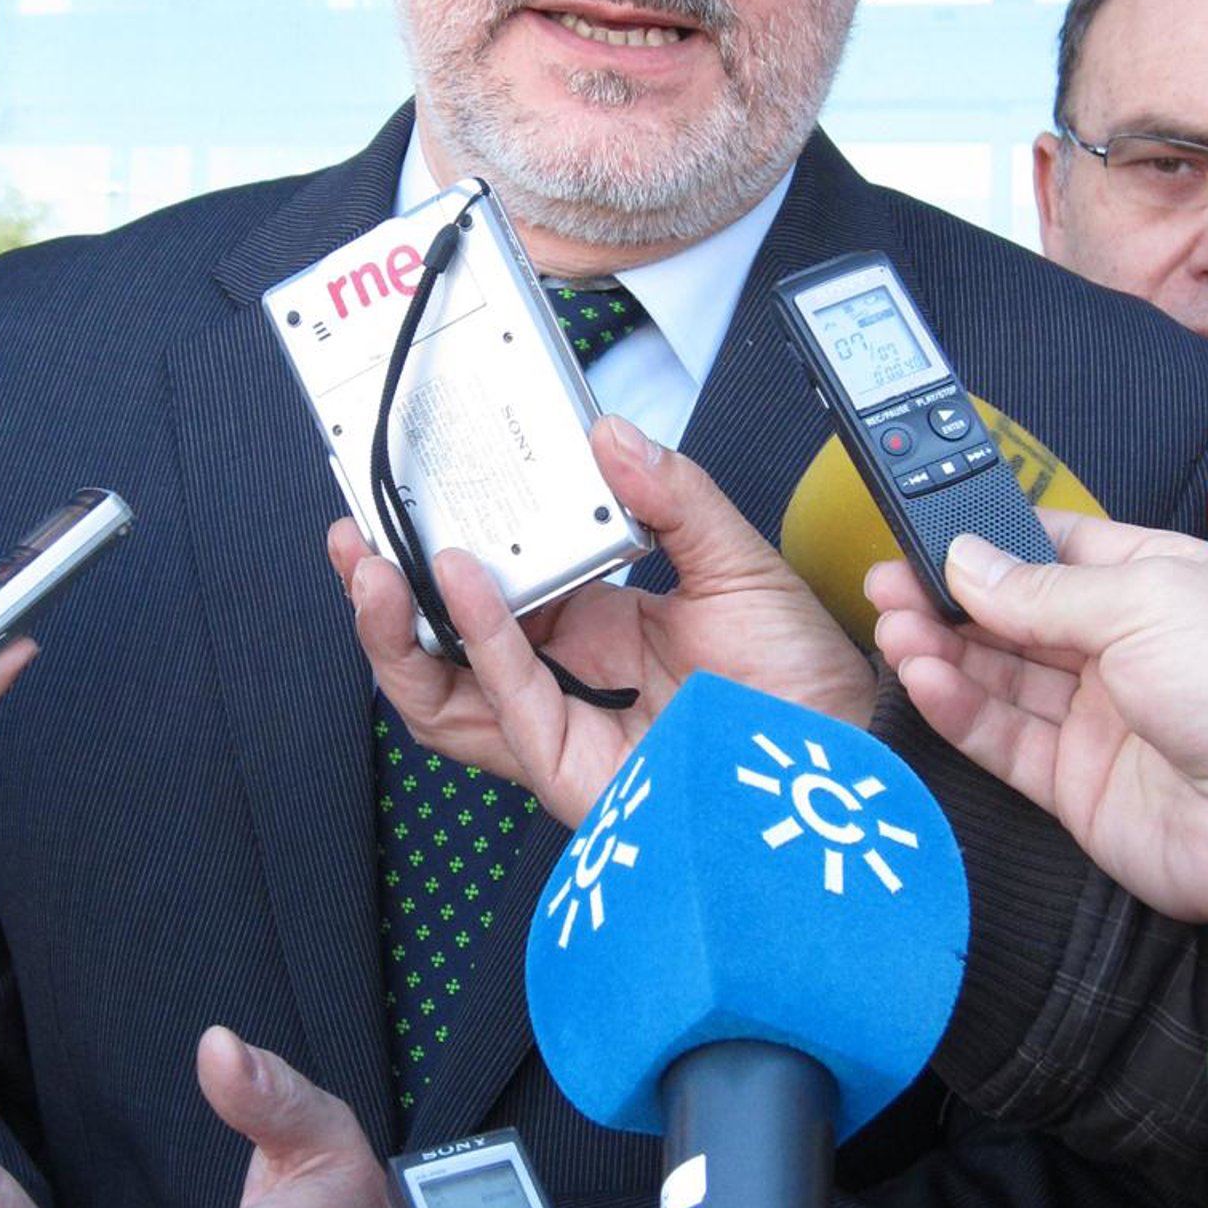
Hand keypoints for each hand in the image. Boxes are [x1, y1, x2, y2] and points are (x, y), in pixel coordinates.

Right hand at [331, 414, 874, 825]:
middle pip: (450, 649)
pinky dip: (472, 640)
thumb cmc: (807, 683)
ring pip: (445, 694)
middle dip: (391, 595)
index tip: (424, 491)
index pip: (507, 589)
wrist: (851, 764)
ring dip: (397, 631)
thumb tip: (608, 434)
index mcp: (606, 633)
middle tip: (356, 533)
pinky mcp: (568, 774)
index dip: (457, 544)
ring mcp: (564, 733)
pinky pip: (502, 705)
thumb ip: (671, 497)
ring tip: (370, 565)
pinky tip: (457, 581)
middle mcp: (573, 684)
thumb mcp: (736, 562)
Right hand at [869, 514, 1207, 958]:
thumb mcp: (1144, 601)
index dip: (994, 541)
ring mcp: (1100, 719)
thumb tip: (968, 560)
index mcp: (1159, 585)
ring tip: (892, 626)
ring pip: (1001, 677)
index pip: (1059, 549)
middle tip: (887, 580)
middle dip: (951, 597)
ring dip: (943, 649)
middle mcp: (1127, 649)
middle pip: (1018, 616)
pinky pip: (1002, 740)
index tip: (930, 531)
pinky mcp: (1077, 785)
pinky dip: (958, 709)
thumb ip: (1043, 588)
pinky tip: (922, 677)